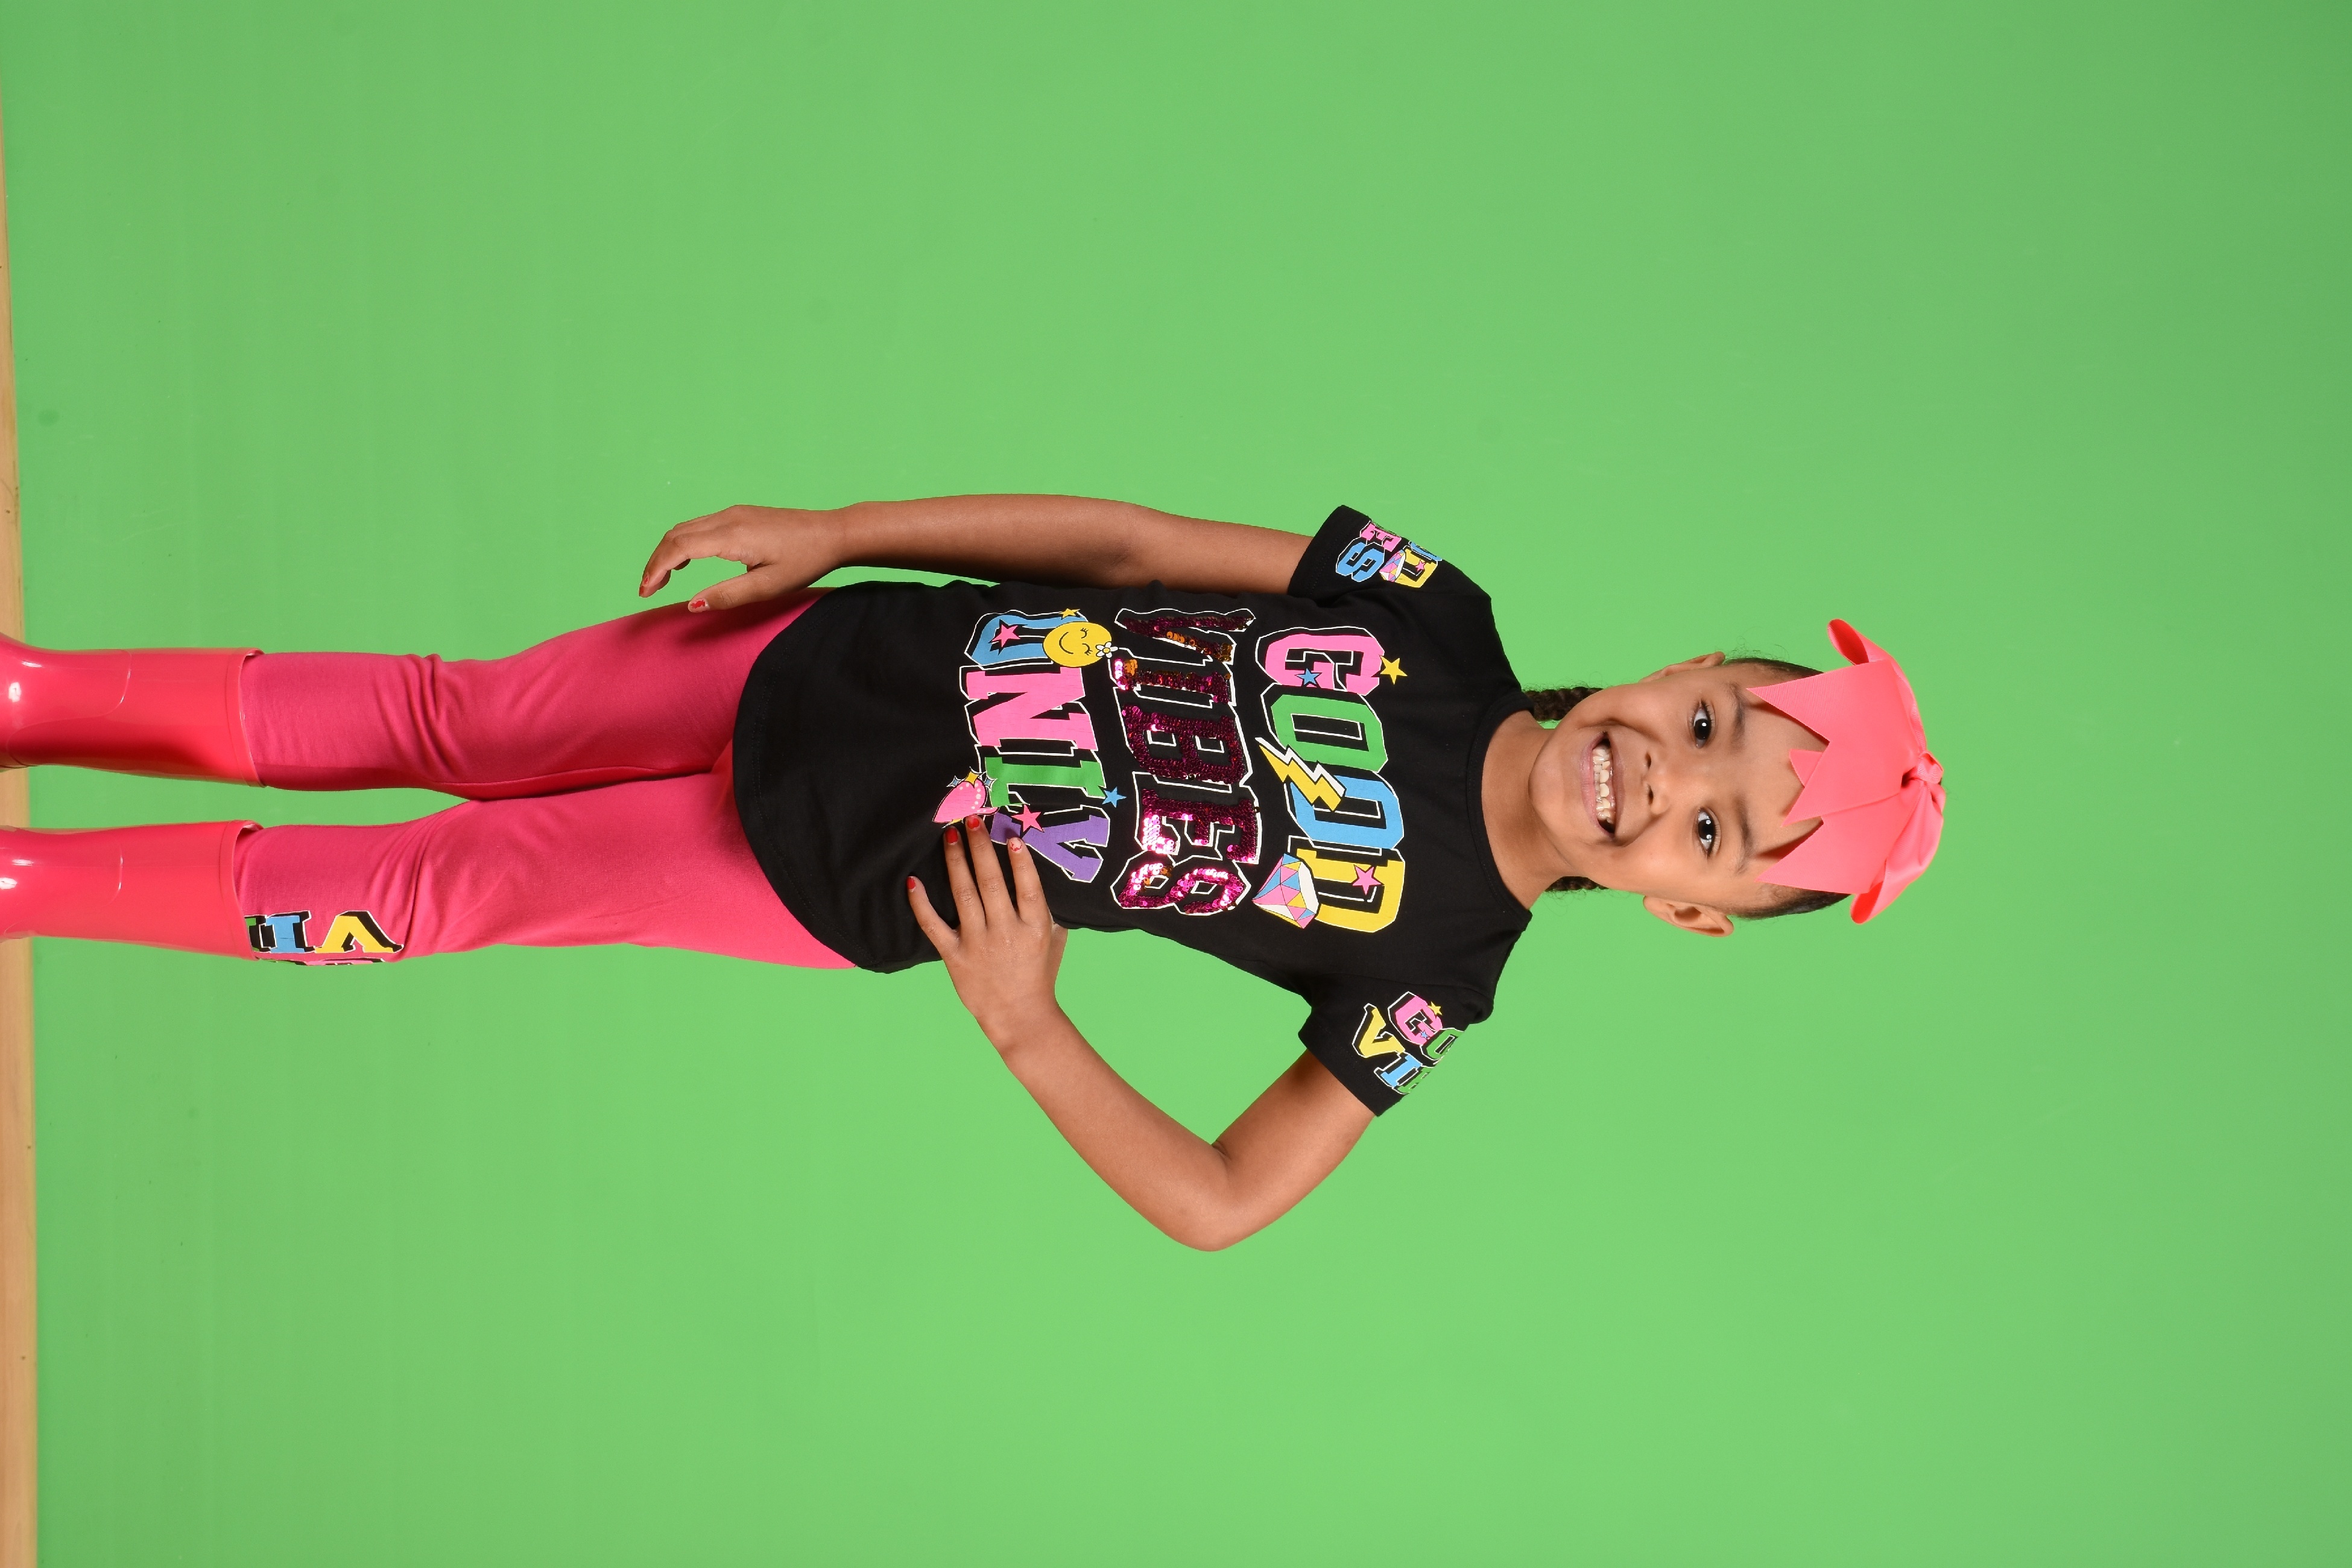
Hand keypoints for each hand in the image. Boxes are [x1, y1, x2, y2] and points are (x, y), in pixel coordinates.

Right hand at [637, 504, 844, 610]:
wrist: (833, 534)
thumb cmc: (805, 562)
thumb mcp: (768, 587)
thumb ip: (728, 595)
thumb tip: (692, 604)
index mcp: (732, 536)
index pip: (678, 548)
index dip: (655, 570)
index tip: (645, 592)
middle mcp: (728, 518)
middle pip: (675, 535)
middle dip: (655, 562)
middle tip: (647, 590)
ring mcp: (734, 512)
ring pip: (686, 528)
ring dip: (668, 552)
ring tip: (661, 580)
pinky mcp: (740, 513)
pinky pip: (700, 525)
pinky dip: (683, 543)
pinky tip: (685, 563)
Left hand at [907, 818, 1069, 1049]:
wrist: (1020, 1017)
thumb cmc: (1039, 975)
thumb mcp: (1055, 940)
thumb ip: (1048, 910)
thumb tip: (1037, 874)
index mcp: (1034, 928)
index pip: (1028, 887)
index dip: (1020, 862)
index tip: (1011, 838)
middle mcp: (1006, 932)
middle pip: (991, 883)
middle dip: (981, 848)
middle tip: (973, 821)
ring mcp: (978, 944)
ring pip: (964, 895)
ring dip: (956, 862)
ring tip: (950, 836)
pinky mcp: (954, 956)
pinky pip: (933, 926)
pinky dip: (921, 904)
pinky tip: (913, 881)